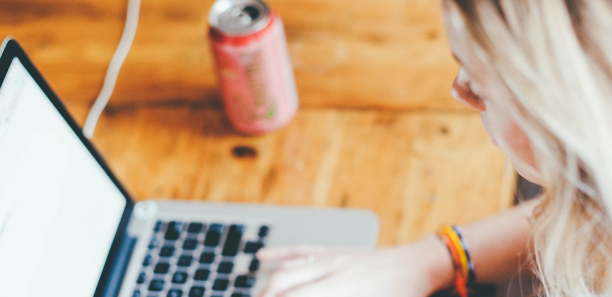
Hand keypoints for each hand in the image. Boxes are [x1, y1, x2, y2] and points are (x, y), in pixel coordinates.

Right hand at [256, 235, 453, 296]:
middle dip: (264, 296)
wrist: (416, 266)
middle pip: (282, 285)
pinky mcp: (334, 250)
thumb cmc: (402, 295)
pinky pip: (300, 249)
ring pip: (287, 268)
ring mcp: (330, 257)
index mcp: (340, 290)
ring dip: (266, 284)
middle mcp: (330, 271)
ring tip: (256, 296)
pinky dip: (279, 253)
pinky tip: (261, 256)